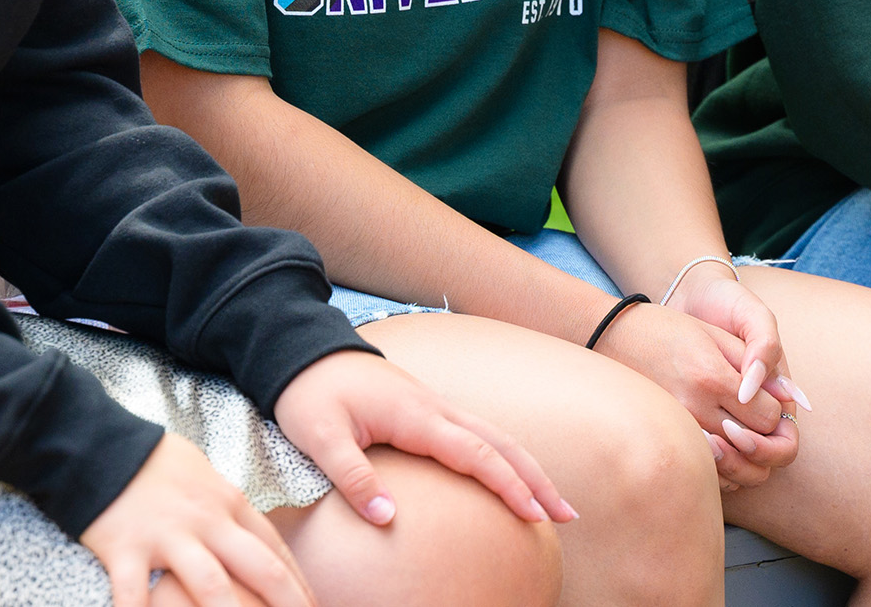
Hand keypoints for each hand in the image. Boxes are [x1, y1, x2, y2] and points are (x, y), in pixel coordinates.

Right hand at [81, 432, 312, 606]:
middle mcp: (206, 520)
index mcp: (227, 502)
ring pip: (212, 586)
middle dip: (289, 603)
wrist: (100, 444)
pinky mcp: (127, 549)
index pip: (274, 549)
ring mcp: (168, 535)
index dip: (298, 584)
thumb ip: (227, 506)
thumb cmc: (154, 463)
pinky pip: (136, 596)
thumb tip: (251, 532)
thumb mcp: (204, 475)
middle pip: (260, 568)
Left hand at [273, 348, 575, 526]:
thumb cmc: (309, 393)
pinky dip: (501, 455)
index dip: (509, 485)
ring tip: (550, 501)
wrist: (302, 351)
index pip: (475, 454)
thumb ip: (352, 477)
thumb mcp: (318, 438)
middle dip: (536, 478)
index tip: (536, 515)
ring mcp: (433, 405)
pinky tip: (507, 474)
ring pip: (492, 435)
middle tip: (567, 514)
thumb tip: (387, 519)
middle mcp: (434, 407)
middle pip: (499, 443)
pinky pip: (475, 433)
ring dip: (524, 466)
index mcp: (415, 415)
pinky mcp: (424, 409)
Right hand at [597, 292, 799, 492]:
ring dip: (746, 455)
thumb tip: (789, 395)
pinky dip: (721, 466)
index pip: (767, 416)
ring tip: (740, 432)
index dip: (774, 408)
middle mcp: (694, 408)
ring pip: (733, 466)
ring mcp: (677, 428)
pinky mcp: (664, 440)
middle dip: (764, 433)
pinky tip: (719, 444)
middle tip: (754, 416)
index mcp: (711, 377)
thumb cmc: (666, 328)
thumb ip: (753, 363)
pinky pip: (706, 471)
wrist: (610, 336)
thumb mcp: (714, 334)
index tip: (764, 398)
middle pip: (754, 443)